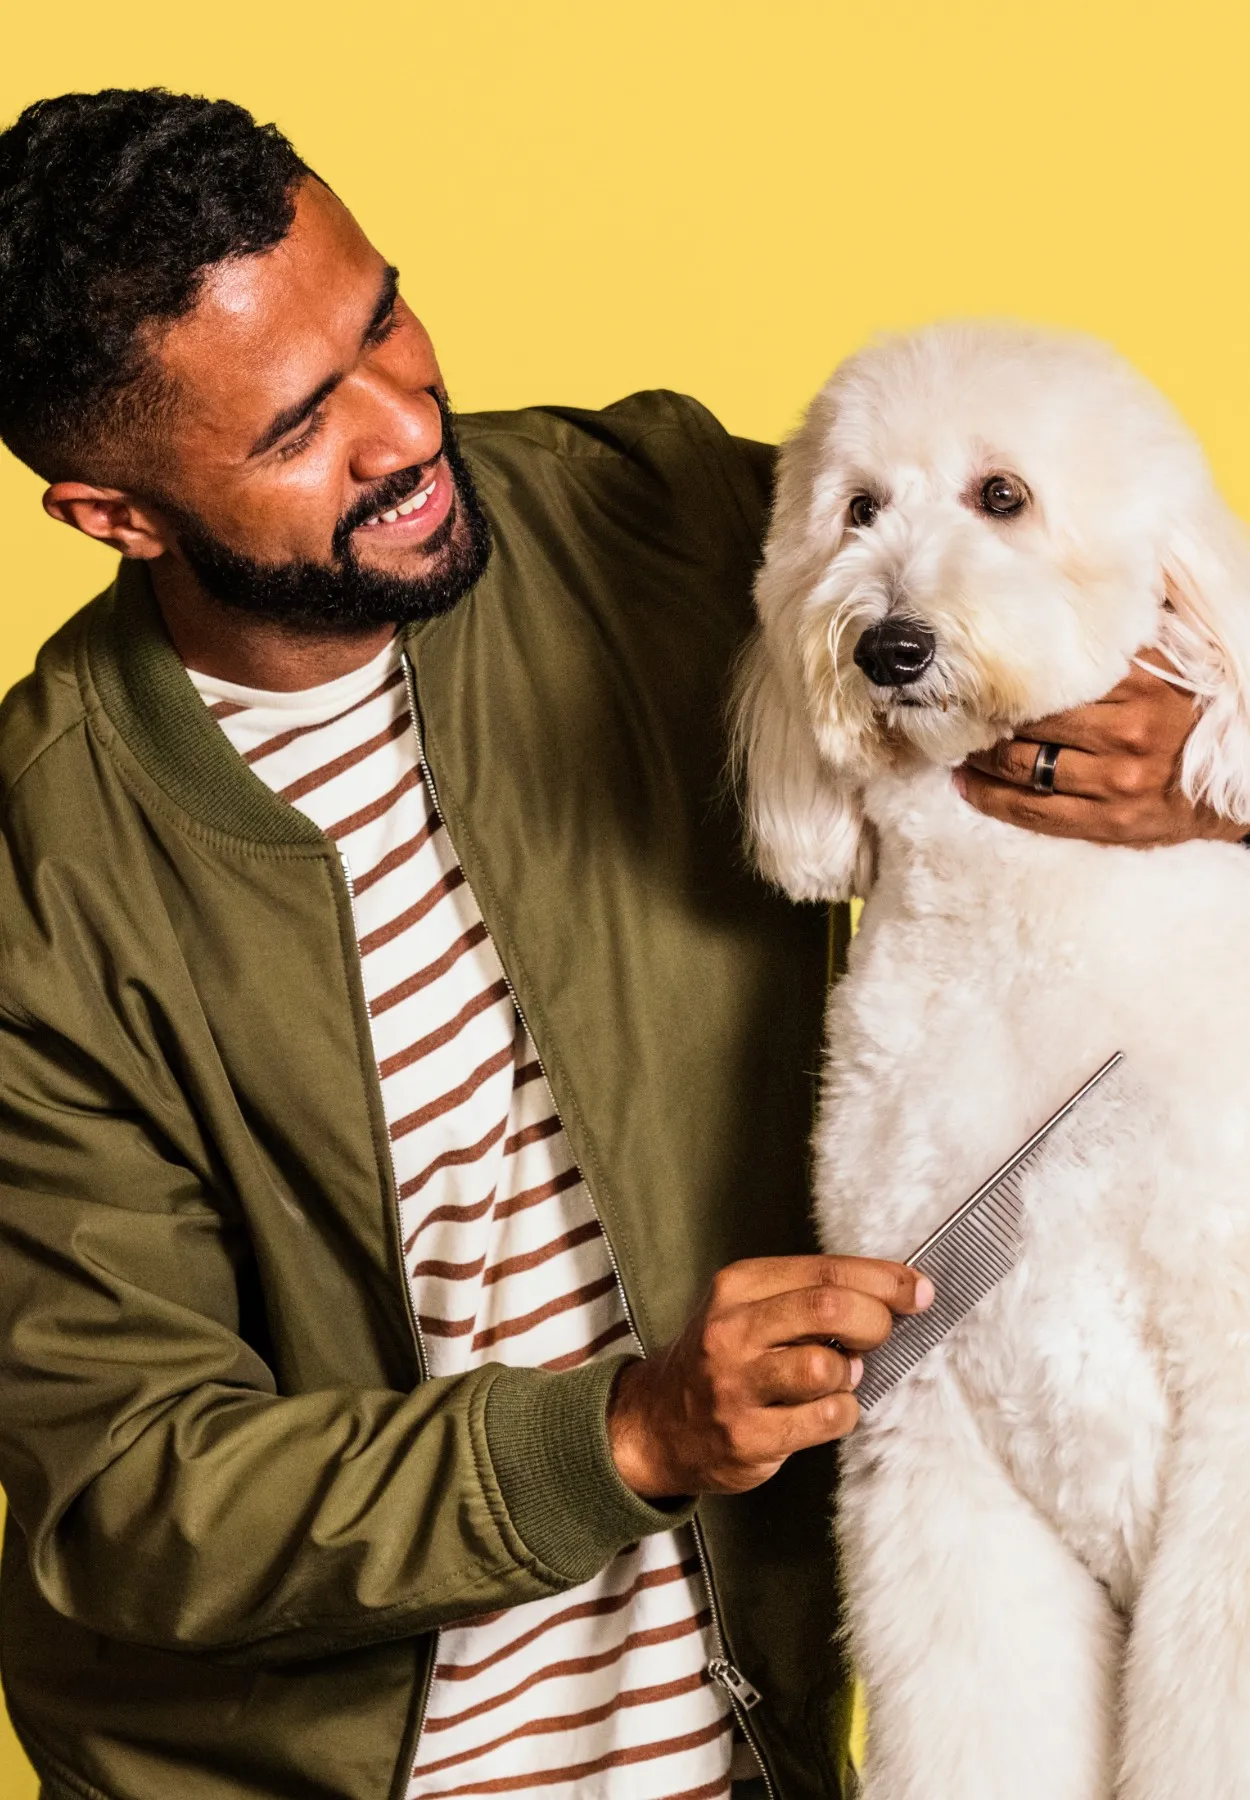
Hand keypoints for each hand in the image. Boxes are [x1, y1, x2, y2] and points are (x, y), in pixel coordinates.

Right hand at [606, 1256, 933, 1498]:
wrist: (657, 1422)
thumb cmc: (722, 1359)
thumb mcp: (748, 1308)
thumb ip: (807, 1296)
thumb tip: (892, 1293)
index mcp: (736, 1287)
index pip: (826, 1270)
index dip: (883, 1279)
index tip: (917, 1289)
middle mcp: (731, 1330)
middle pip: (829, 1309)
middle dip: (875, 1320)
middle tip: (882, 1333)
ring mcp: (736, 1385)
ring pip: (827, 1367)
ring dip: (851, 1373)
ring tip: (837, 1376)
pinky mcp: (748, 1436)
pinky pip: (826, 1418)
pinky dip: (843, 1412)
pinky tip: (826, 1409)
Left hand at [957, 655, 1246, 846]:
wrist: (1234, 786)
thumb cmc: (1187, 716)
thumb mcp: (1167, 665)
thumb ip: (1125, 638)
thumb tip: (1076, 590)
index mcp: (1141, 683)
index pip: (1055, 674)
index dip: (1009, 674)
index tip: (976, 667)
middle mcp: (1127, 732)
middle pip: (1030, 719)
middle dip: (987, 714)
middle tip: (959, 706)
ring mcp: (1117, 782)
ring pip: (1024, 766)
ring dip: (981, 756)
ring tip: (959, 744)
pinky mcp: (1109, 823)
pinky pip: (1034, 812)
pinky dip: (990, 797)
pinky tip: (966, 784)